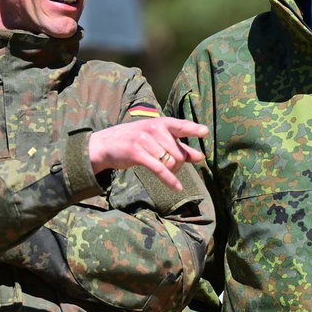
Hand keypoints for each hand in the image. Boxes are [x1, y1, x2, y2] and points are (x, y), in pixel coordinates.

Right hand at [87, 116, 208, 190]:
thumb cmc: (135, 140)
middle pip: (178, 152)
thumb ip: (179, 147)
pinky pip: (160, 169)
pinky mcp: (137, 153)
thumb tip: (200, 157)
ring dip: (171, 171)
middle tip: (170, 167)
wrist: (105, 145)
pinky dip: (170, 180)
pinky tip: (177, 188)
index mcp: (160, 123)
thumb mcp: (157, 139)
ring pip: (170, 162)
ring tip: (165, 171)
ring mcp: (144, 139)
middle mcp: (153, 128)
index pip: (180, 125)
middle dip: (178, 164)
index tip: (205, 132)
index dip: (193, 129)